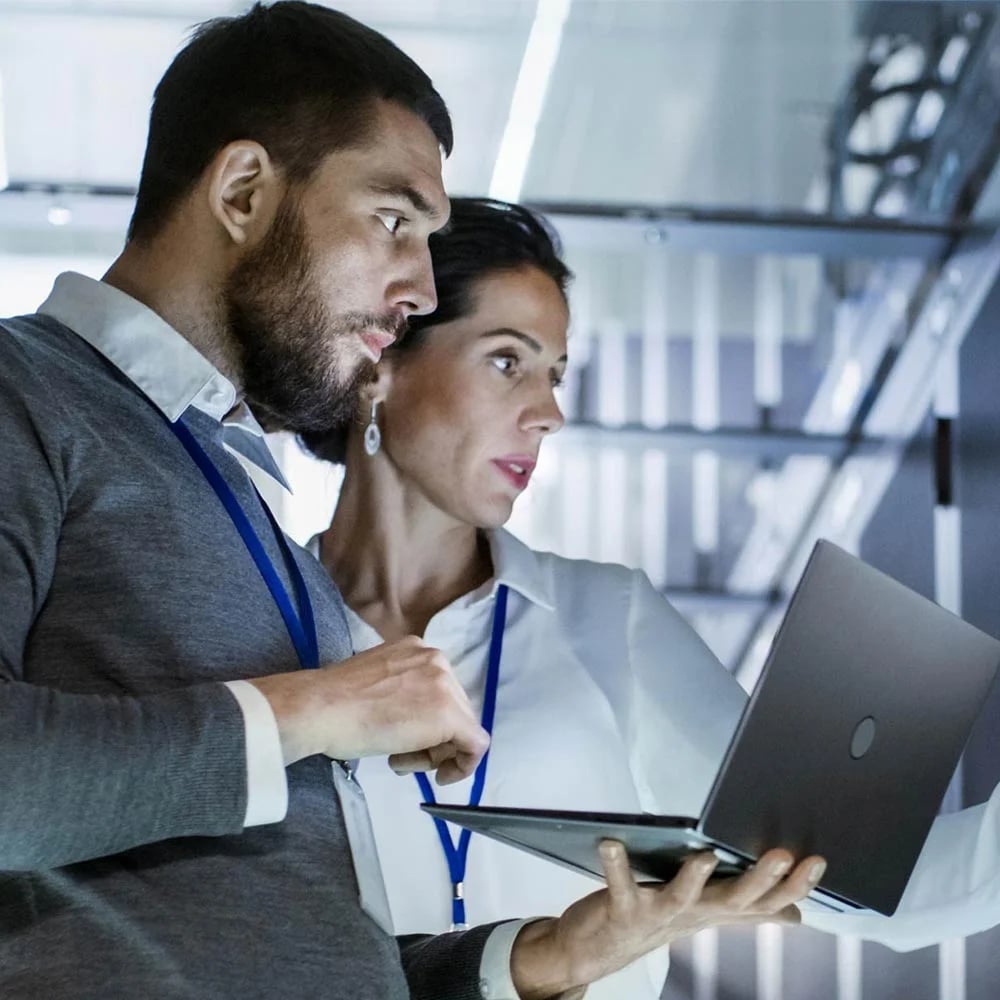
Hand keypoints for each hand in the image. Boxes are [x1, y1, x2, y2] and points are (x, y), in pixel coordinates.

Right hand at [248, 636, 489, 783]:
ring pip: (462, 728)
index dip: (426, 723)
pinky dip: (463, 765)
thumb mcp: (377, 685)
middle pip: (454, 709)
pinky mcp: (450, 714)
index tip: (406, 741)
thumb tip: (412, 718)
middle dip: (433, 740)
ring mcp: (446, 684)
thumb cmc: (335, 703)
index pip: (438, 692)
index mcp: (417, 649)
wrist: (322, 708)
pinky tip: (441, 776)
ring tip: (400, 761)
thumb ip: (402, 693)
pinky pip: (475, 744)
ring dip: (436, 753)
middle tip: (402, 757)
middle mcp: (437, 659)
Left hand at [510, 841, 825, 999]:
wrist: (599, 949)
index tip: (818, 861)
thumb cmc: (655, 918)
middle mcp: (693, 914)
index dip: (794, 885)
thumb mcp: (706, 912)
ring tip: (705, 855)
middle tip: (783, 855)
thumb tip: (796, 914)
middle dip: (760, 879)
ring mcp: (658, 914)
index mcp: (716, 909)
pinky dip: (615, 864)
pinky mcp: (622, 909)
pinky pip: (619, 885)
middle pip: (735, 899)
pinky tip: (611, 843)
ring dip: (694, 878)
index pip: (765, 900)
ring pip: (683, 898)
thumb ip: (747, 909)